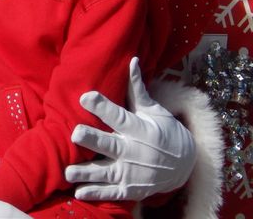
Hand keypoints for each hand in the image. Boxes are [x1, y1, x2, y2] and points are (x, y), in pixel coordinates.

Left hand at [65, 57, 195, 200]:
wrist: (186, 166)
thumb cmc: (165, 131)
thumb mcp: (154, 110)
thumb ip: (137, 89)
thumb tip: (131, 60)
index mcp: (140, 128)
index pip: (119, 115)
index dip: (103, 106)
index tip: (85, 96)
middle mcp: (135, 151)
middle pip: (111, 145)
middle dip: (94, 139)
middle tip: (75, 133)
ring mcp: (133, 172)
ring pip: (107, 172)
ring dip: (88, 172)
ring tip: (68, 171)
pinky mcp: (132, 188)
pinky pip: (112, 192)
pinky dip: (97, 193)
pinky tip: (79, 192)